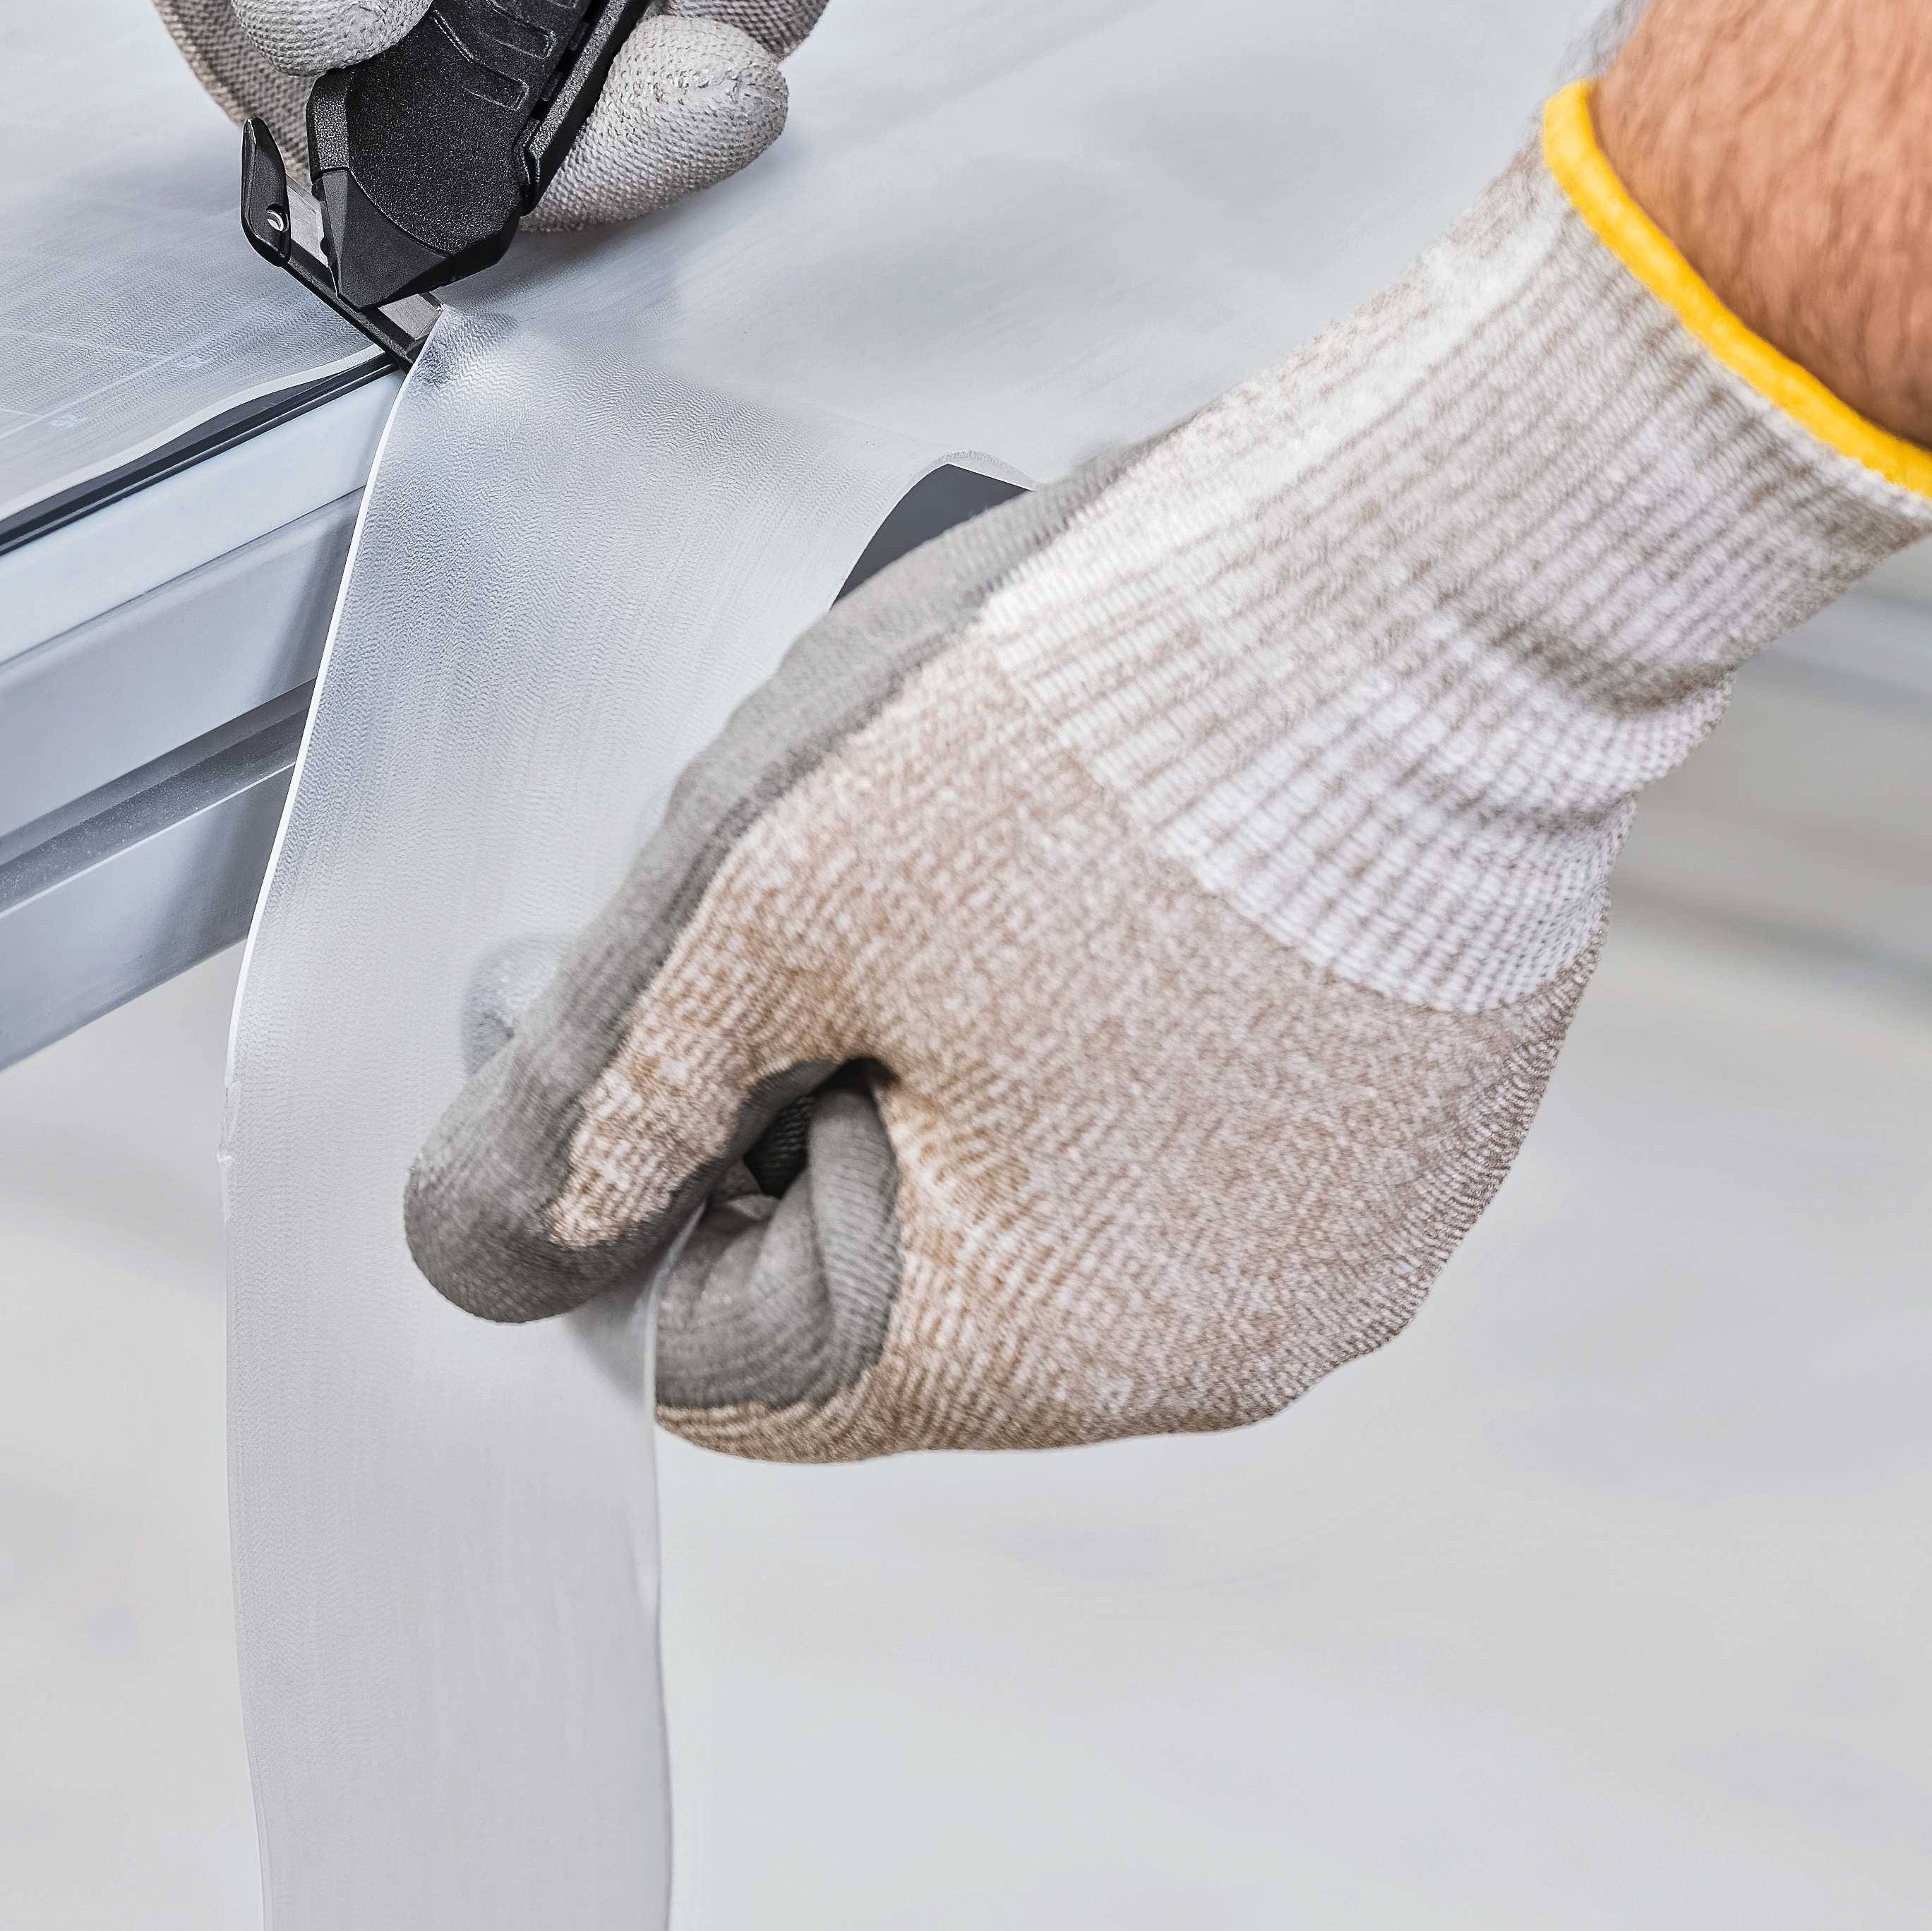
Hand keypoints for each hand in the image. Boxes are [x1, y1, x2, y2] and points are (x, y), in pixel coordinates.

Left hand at [404, 93, 1931, 1456]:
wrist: (1440, 565)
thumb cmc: (1112, 718)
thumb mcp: (758, 897)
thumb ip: (594, 1100)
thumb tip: (491, 1247)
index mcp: (1037, 1342)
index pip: (726, 1365)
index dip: (657, 1175)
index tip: (695, 993)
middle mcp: (1216, 1354)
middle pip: (895, 1290)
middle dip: (829, 1102)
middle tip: (871, 889)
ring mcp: (1347, 1254)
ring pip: (1049, 1202)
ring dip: (978, 1054)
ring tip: (1029, 857)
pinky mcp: (1429, 1141)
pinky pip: (1204, 1134)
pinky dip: (1136, 1023)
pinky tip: (1150, 866)